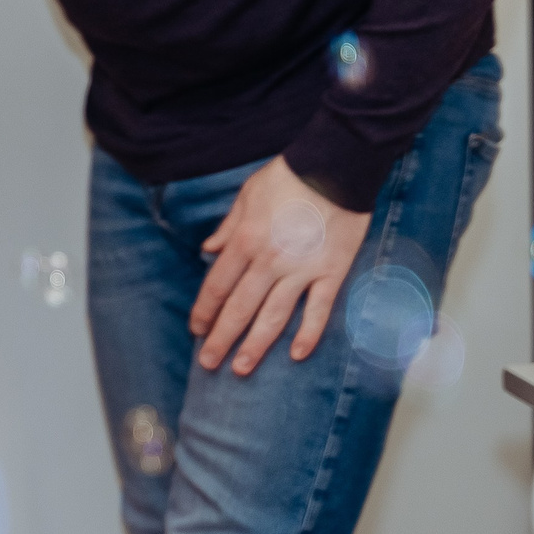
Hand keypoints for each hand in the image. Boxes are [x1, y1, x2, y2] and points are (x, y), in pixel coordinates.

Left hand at [189, 157, 369, 374]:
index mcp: (245, 241)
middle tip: (208, 363)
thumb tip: (208, 249)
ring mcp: (302, 269)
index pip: (217, 286)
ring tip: (241, 368)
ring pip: (274, 316)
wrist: (337, 164)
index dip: (204, 311)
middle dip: (221, 339)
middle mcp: (269, 261)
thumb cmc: (289, 176)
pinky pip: (319, 309)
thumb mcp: (247, 195)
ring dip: (256, 346)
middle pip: (239, 309)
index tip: (196, 330)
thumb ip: (228, 227)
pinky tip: (296, 355)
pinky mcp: (332, 271)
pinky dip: (309, 333)